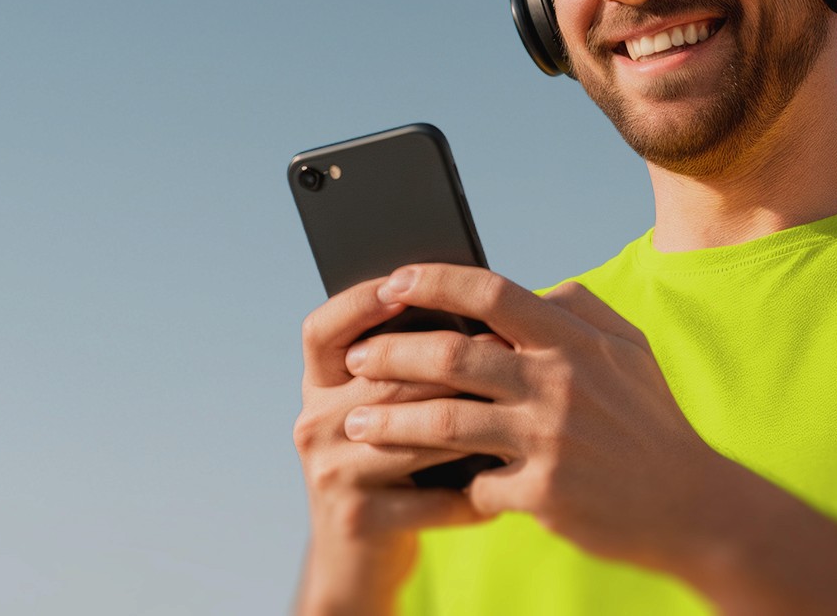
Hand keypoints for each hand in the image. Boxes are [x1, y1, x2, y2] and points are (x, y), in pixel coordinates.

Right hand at [292, 276, 498, 613]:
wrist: (363, 552)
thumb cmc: (399, 463)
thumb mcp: (393, 408)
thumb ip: (416, 365)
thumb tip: (484, 313)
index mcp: (322, 384)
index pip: (323, 330)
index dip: (358, 303)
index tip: (404, 283)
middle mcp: (315, 421)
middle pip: (383, 375)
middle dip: (451, 361)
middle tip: (509, 346)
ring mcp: (330, 471)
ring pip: (412, 433)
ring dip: (472, 424)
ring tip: (521, 412)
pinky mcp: (356, 518)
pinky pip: (429, 497)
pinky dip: (475, 492)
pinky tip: (510, 486)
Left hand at [342, 263, 740, 570]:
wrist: (692, 506)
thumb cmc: (652, 423)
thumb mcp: (630, 352)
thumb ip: (580, 311)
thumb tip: (530, 288)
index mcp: (576, 341)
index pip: (492, 293)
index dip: (434, 281)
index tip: (393, 282)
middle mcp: (560, 384)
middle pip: (453, 355)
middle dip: (391, 354)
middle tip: (355, 360)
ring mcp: (550, 441)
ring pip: (445, 422)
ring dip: (390, 422)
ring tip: (355, 425)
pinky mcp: (543, 495)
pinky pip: (474, 486)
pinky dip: (449, 486)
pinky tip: (423, 487)